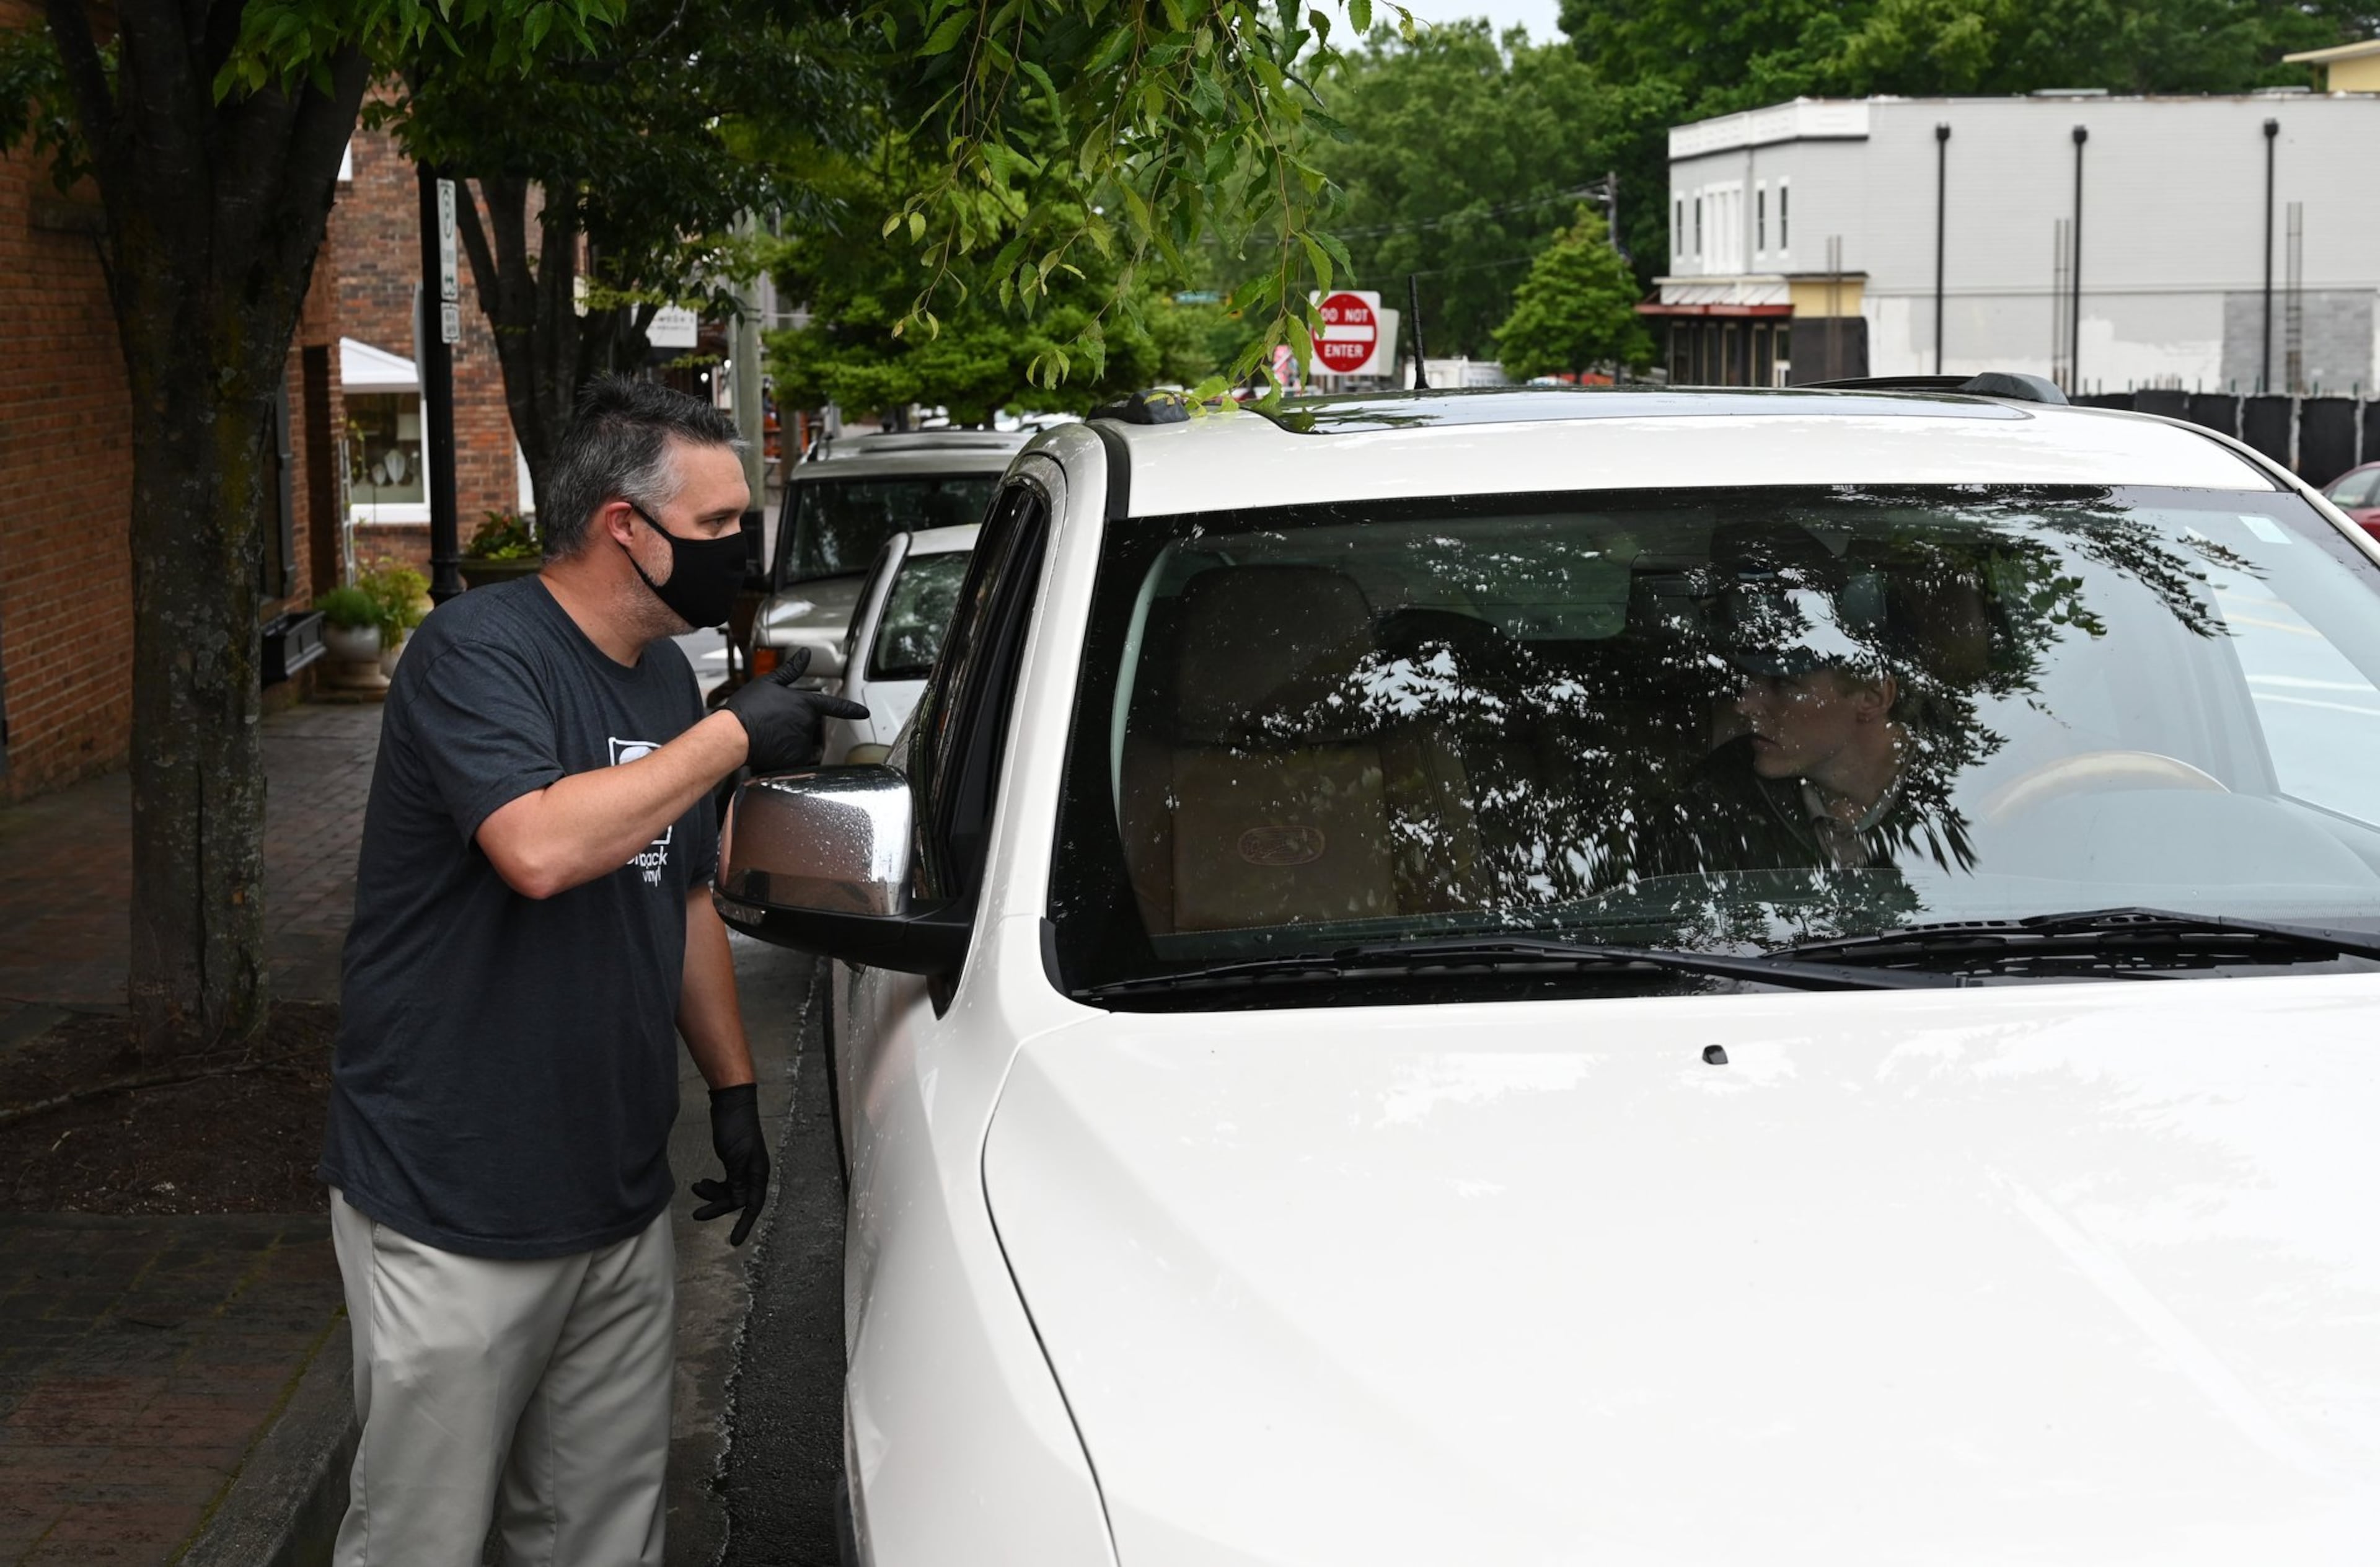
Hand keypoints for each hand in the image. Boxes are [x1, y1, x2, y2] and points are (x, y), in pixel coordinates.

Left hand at [691, 1083, 770, 1245]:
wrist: (731, 1104)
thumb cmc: (736, 1128)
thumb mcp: (736, 1157)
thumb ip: (737, 1182)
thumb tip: (738, 1204)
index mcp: (758, 1173)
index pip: (752, 1206)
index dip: (744, 1225)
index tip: (734, 1242)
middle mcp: (753, 1173)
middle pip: (737, 1201)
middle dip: (717, 1207)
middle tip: (697, 1214)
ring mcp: (743, 1168)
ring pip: (728, 1192)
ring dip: (712, 1195)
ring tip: (696, 1188)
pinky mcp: (733, 1162)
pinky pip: (725, 1182)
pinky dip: (712, 1186)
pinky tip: (700, 1183)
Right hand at [720, 648, 867, 773]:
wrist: (733, 734)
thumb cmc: (748, 707)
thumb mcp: (769, 682)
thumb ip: (791, 670)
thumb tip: (805, 653)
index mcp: (805, 704)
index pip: (833, 705)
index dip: (850, 709)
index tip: (864, 713)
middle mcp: (808, 724)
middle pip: (807, 726)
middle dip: (792, 724)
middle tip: (769, 722)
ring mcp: (802, 743)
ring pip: (799, 742)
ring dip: (787, 741)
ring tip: (766, 735)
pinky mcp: (794, 760)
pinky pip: (793, 759)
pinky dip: (784, 756)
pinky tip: (768, 749)